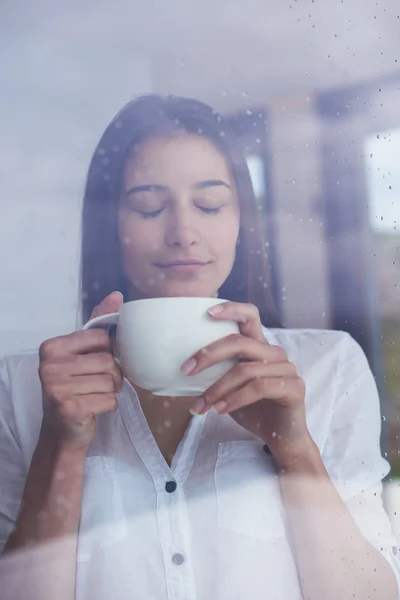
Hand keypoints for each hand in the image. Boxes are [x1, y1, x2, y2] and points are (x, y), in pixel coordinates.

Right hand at [39, 291, 123, 450]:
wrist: (62, 430)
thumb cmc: (75, 387)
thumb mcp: (82, 353)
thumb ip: (98, 324)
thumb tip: (117, 296)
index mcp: (52, 347)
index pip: (102, 338)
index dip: (109, 352)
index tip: (97, 363)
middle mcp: (49, 365)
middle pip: (108, 361)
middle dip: (113, 375)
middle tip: (100, 384)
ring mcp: (57, 388)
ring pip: (110, 381)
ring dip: (111, 391)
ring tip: (96, 395)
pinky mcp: (69, 408)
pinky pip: (109, 400)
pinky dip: (109, 406)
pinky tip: (94, 408)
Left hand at [182, 301, 311, 464]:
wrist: (281, 438)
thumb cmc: (253, 410)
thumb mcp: (230, 387)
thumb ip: (218, 372)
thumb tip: (184, 367)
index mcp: (260, 347)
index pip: (249, 316)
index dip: (231, 309)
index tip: (207, 313)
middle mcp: (274, 353)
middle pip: (240, 343)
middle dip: (209, 355)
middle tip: (186, 370)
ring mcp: (287, 369)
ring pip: (245, 370)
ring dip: (217, 389)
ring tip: (201, 405)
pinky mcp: (295, 387)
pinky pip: (259, 388)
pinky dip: (235, 399)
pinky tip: (220, 410)